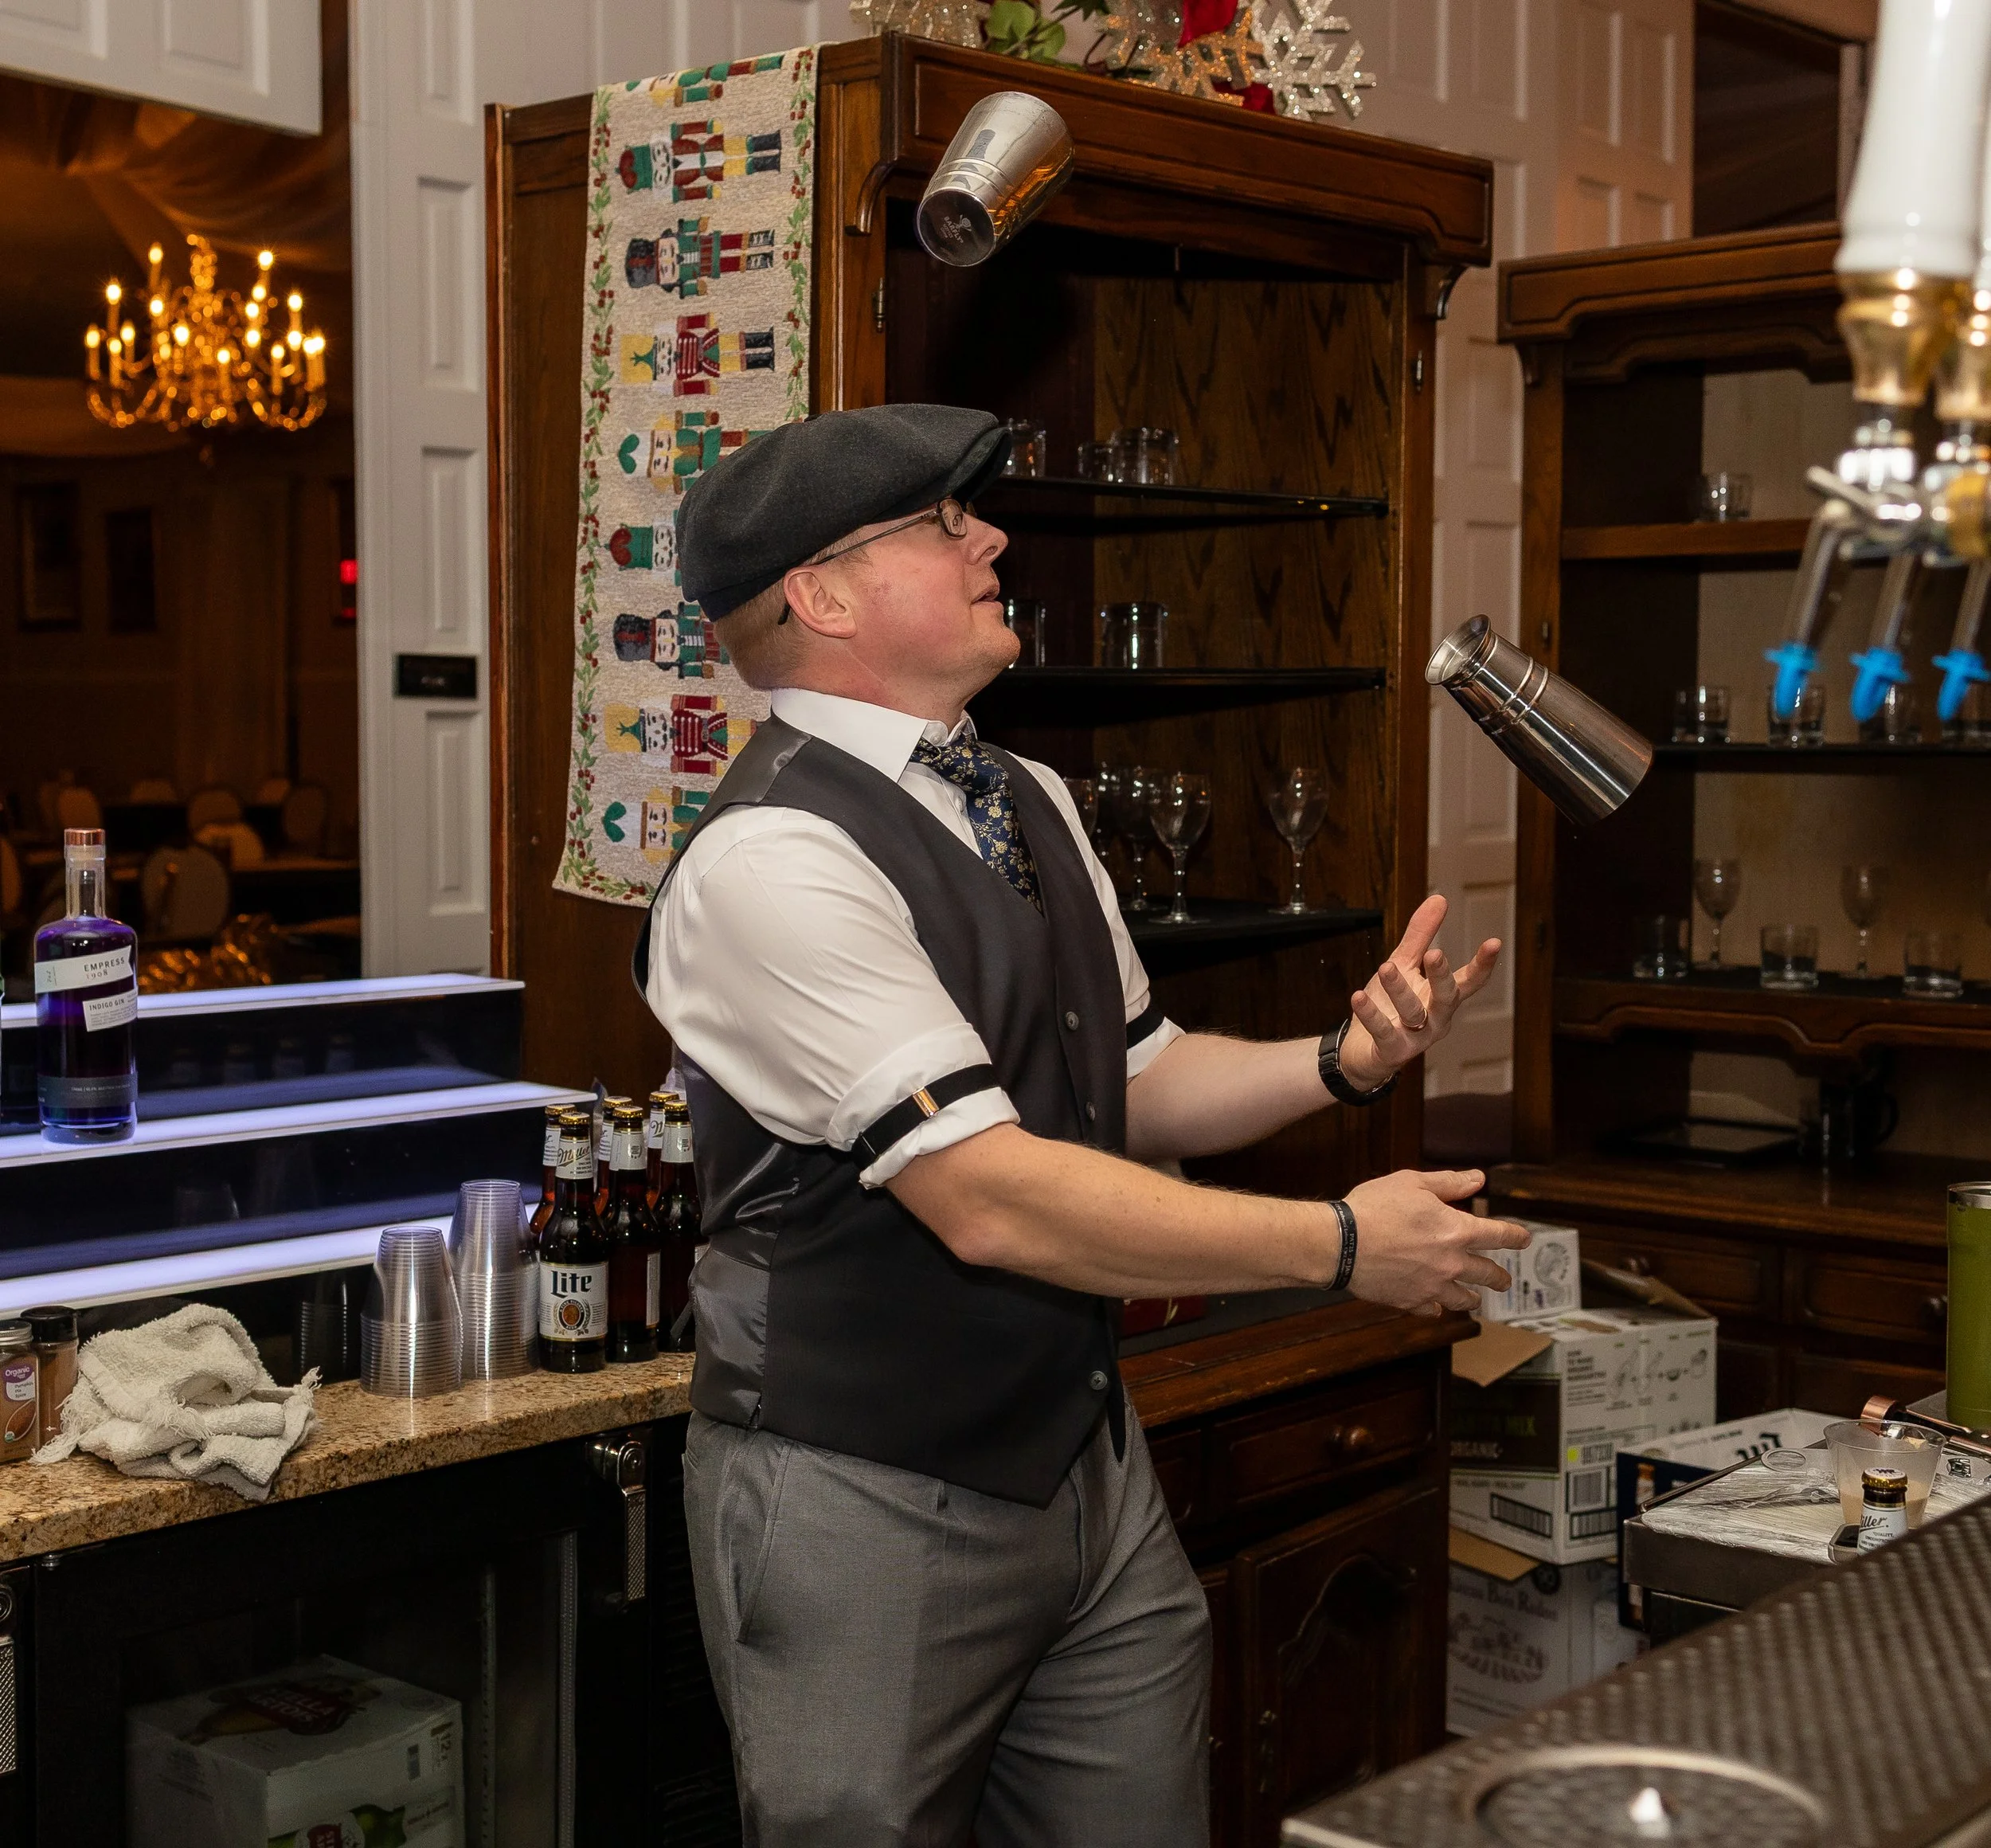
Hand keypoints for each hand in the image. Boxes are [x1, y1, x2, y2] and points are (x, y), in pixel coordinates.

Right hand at [1340, 1168, 1531, 1316]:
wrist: (1341, 1243)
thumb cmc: (1375, 1207)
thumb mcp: (1412, 1183)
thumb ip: (1449, 1183)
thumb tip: (1478, 1180)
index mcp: (1457, 1231)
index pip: (1499, 1236)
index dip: (1515, 1236)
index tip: (1525, 1239)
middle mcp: (1452, 1263)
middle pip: (1488, 1274)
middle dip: (1499, 1277)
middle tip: (1504, 1281)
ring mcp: (1432, 1286)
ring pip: (1464, 1299)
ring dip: (1473, 1298)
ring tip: (1475, 1299)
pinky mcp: (1410, 1301)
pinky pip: (1432, 1309)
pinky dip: (1436, 1307)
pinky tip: (1435, 1306)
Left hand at [1341, 893, 1499, 1089]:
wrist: (1361, 1049)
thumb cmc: (1388, 1004)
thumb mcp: (1404, 965)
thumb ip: (1421, 936)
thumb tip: (1440, 898)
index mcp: (1441, 997)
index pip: (1469, 981)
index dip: (1483, 964)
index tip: (1494, 942)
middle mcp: (1435, 1018)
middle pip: (1446, 997)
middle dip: (1442, 976)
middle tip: (1435, 954)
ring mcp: (1416, 1038)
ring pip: (1413, 1012)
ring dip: (1399, 989)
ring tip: (1386, 967)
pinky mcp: (1392, 1051)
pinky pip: (1384, 1032)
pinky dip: (1372, 1014)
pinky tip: (1358, 996)